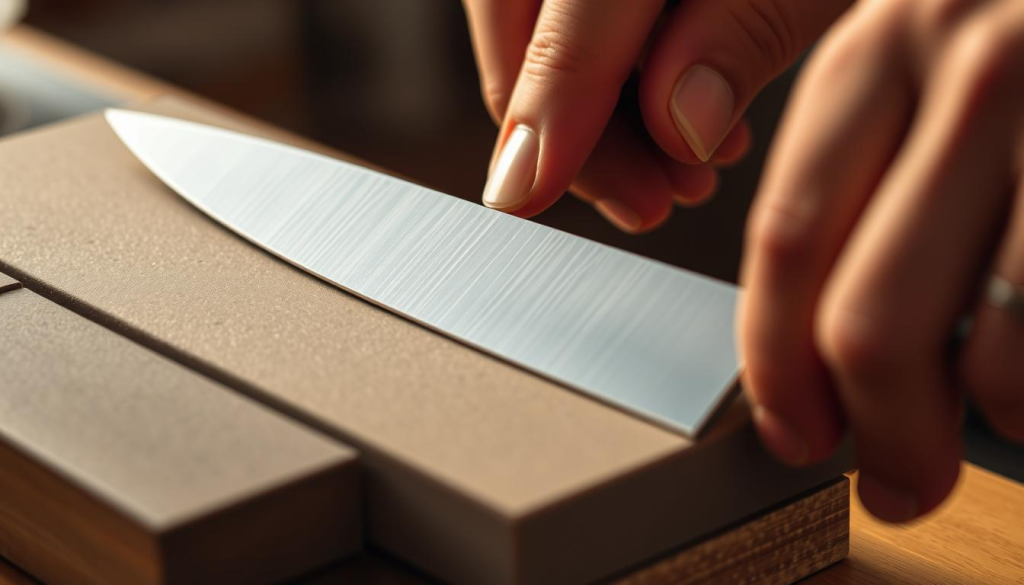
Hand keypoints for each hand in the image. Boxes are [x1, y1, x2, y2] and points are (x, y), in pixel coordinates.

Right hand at [462, 0, 850, 231]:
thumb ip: (749, 23)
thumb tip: (681, 123)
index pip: (563, 28)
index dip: (544, 120)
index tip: (525, 194)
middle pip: (528, 34)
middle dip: (581, 132)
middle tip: (651, 197)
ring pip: (544, 32)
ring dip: (604, 114)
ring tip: (686, 162)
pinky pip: (573, 15)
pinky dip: (617, 72)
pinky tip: (680, 105)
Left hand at [740, 0, 1023, 521]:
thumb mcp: (922, 50)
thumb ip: (849, 157)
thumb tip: (794, 342)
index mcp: (878, 50)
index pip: (787, 242)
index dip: (775, 365)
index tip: (790, 430)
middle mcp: (977, 72)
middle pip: (873, 320)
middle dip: (883, 433)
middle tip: (895, 480)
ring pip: (994, 353)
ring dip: (989, 420)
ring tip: (997, 417)